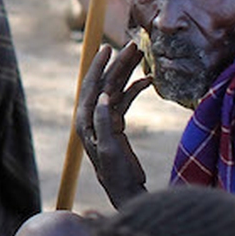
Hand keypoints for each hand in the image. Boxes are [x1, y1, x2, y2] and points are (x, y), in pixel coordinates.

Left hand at [76, 41, 152, 204]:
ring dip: (127, 72)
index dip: (98, 67)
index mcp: (86, 121)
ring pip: (115, 88)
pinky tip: (148, 80)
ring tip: (141, 54)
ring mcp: (104, 119)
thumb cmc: (116, 173)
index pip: (91, 86)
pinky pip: (124, 100)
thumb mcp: (110, 149)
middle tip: (132, 45)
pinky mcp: (116, 123)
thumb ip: (104, 123)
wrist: (124, 190)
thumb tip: (103, 97)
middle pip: (105, 83)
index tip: (106, 48)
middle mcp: (92, 116)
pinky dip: (135, 89)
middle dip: (118, 63)